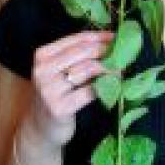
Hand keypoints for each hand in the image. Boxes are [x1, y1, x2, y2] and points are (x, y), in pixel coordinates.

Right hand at [29, 30, 114, 145]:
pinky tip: (115, 85)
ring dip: (109, 67)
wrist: (40, 127)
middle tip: (124, 52)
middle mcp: (43, 70)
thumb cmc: (56, 95)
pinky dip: (105, 86)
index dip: (100, 36)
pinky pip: (90, 91)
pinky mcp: (60, 107)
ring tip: (122, 68)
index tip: (117, 37)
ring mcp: (50, 90)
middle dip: (107, 50)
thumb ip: (78, 56)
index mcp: (43, 56)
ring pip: (88, 69)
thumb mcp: (59, 71)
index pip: (77, 39)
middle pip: (83, 52)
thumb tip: (110, 42)